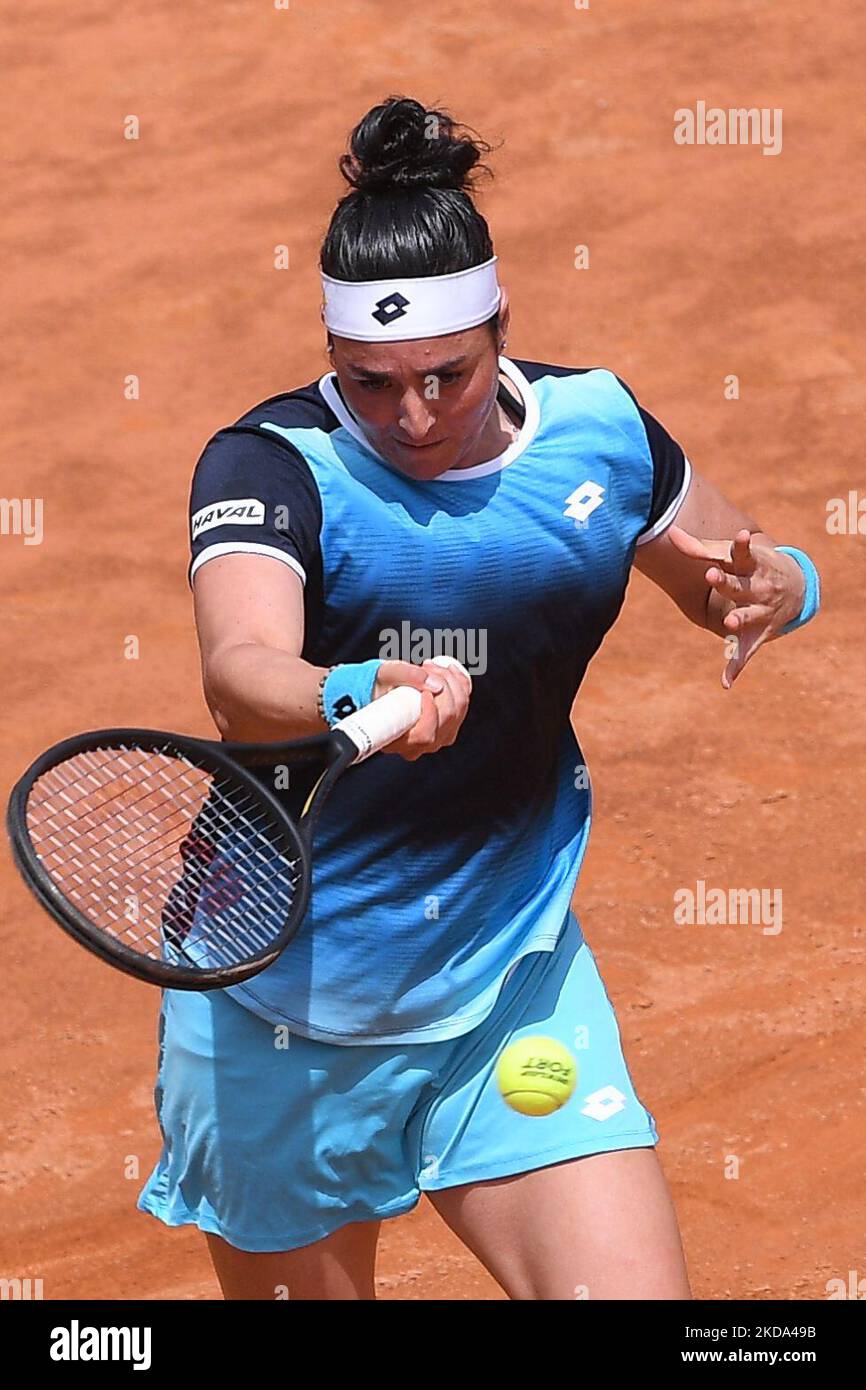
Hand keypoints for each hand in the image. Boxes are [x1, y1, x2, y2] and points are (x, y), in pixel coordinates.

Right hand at [372, 657, 472, 759]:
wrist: (379, 689)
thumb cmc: (377, 687)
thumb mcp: (385, 676)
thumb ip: (405, 675)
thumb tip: (436, 684)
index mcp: (398, 741)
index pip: (425, 736)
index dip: (431, 712)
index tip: (424, 691)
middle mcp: (420, 745)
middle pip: (447, 720)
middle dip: (443, 687)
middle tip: (427, 669)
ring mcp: (437, 737)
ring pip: (458, 712)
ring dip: (451, 683)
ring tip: (432, 667)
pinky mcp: (448, 725)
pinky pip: (463, 706)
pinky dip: (460, 684)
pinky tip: (449, 670)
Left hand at [666, 525, 805, 687]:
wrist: (798, 588)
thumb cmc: (753, 567)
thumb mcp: (733, 556)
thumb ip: (700, 548)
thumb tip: (671, 533)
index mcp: (752, 566)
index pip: (743, 554)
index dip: (741, 546)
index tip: (740, 535)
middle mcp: (759, 589)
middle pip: (739, 587)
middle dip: (726, 583)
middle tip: (711, 574)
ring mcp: (761, 612)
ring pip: (747, 617)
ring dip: (739, 620)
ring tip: (730, 622)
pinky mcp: (759, 635)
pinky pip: (746, 652)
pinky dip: (736, 668)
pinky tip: (725, 682)